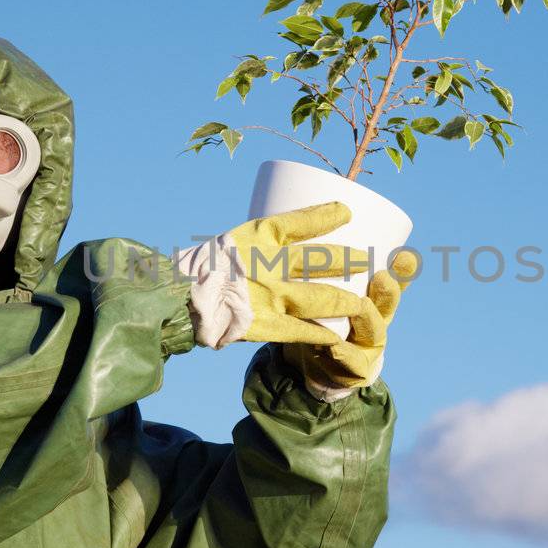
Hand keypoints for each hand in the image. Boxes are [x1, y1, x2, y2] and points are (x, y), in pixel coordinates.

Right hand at [180, 201, 374, 347]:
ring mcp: (270, 296)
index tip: (346, 212)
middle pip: (319, 261)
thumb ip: (270, 238)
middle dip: (347, 260)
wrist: (180, 301)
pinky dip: (322, 332)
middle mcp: (269, 265)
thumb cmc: (207, 267)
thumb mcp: (239, 240)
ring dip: (344, 301)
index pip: (298, 222)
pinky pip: (302, 330)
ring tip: (361, 303)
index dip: (324, 216)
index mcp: (258, 238)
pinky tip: (337, 335)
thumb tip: (307, 231)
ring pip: (320, 298)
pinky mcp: (266, 325)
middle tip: (366, 261)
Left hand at [285, 250, 416, 398]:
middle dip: (389, 290)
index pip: (396, 278)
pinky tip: (333, 348)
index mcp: (375, 296)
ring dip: (369, 319)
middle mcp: (377, 318)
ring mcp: (367, 345)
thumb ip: (323, 253)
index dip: (404, 270)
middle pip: (389, 304)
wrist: (315, 362)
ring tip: (360, 307)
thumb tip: (327, 197)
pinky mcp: (350, 369)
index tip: (404, 255)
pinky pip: (348, 363)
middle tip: (382, 276)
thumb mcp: (323, 282)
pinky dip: (342, 355)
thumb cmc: (322, 314)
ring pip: (373, 331)